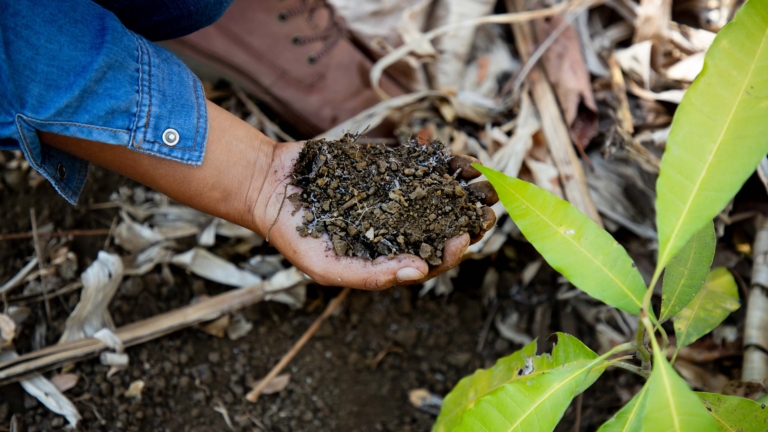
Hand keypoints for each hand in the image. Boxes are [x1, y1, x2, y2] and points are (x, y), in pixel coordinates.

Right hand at [250, 141, 497, 289]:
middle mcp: (394, 227)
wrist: (268, 185)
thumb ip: (371, 274)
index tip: (462, 237)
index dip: (450, 252)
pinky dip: (433, 157)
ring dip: (459, 185)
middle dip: (466, 216)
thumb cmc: (294, 234)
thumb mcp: (327, 267)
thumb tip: (419, 271)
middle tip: (489, 204)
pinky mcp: (384, 168)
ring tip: (480, 174)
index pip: (430, 260)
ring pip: (436, 192)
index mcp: (386, 256)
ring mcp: (392, 195)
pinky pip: (416, 163)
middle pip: (442, 225)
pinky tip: (449, 151)